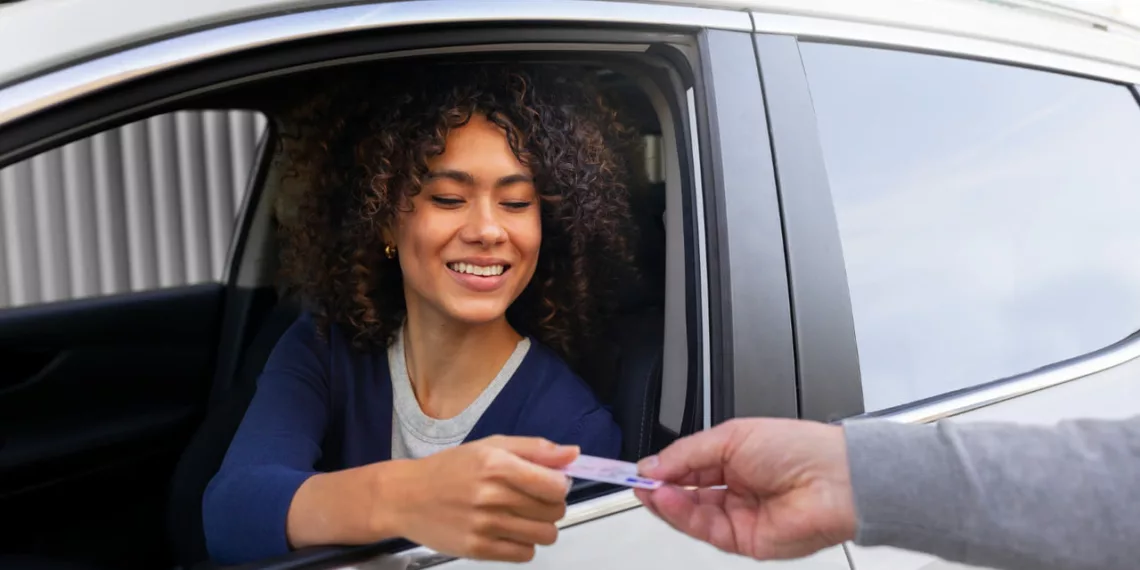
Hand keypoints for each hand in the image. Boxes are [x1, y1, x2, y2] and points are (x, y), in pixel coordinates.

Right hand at [381, 435, 577, 561]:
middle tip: (530, 499)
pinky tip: (508, 531)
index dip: (559, 484)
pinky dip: (523, 544)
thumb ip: (535, 449)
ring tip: (520, 516)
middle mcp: (492, 496)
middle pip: (554, 511)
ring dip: (540, 527)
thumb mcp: (490, 446)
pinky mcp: (478, 550)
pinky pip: (525, 554)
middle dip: (550, 505)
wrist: (406, 497)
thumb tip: (573, 454)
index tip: (549, 482)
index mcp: (497, 464)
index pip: (556, 485)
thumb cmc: (450, 468)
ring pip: (545, 535)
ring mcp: (485, 526)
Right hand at [633, 418, 856, 559]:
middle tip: (636, 480)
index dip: (662, 468)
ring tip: (649, 489)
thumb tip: (653, 465)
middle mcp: (736, 488)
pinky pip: (704, 530)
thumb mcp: (731, 437)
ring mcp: (739, 516)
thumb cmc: (798, 449)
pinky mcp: (744, 541)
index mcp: (736, 458)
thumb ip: (687, 454)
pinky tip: (667, 500)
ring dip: (666, 502)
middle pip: (685, 493)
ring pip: (690, 514)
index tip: (638, 468)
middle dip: (659, 487)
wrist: (834, 481)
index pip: (688, 467)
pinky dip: (681, 515)